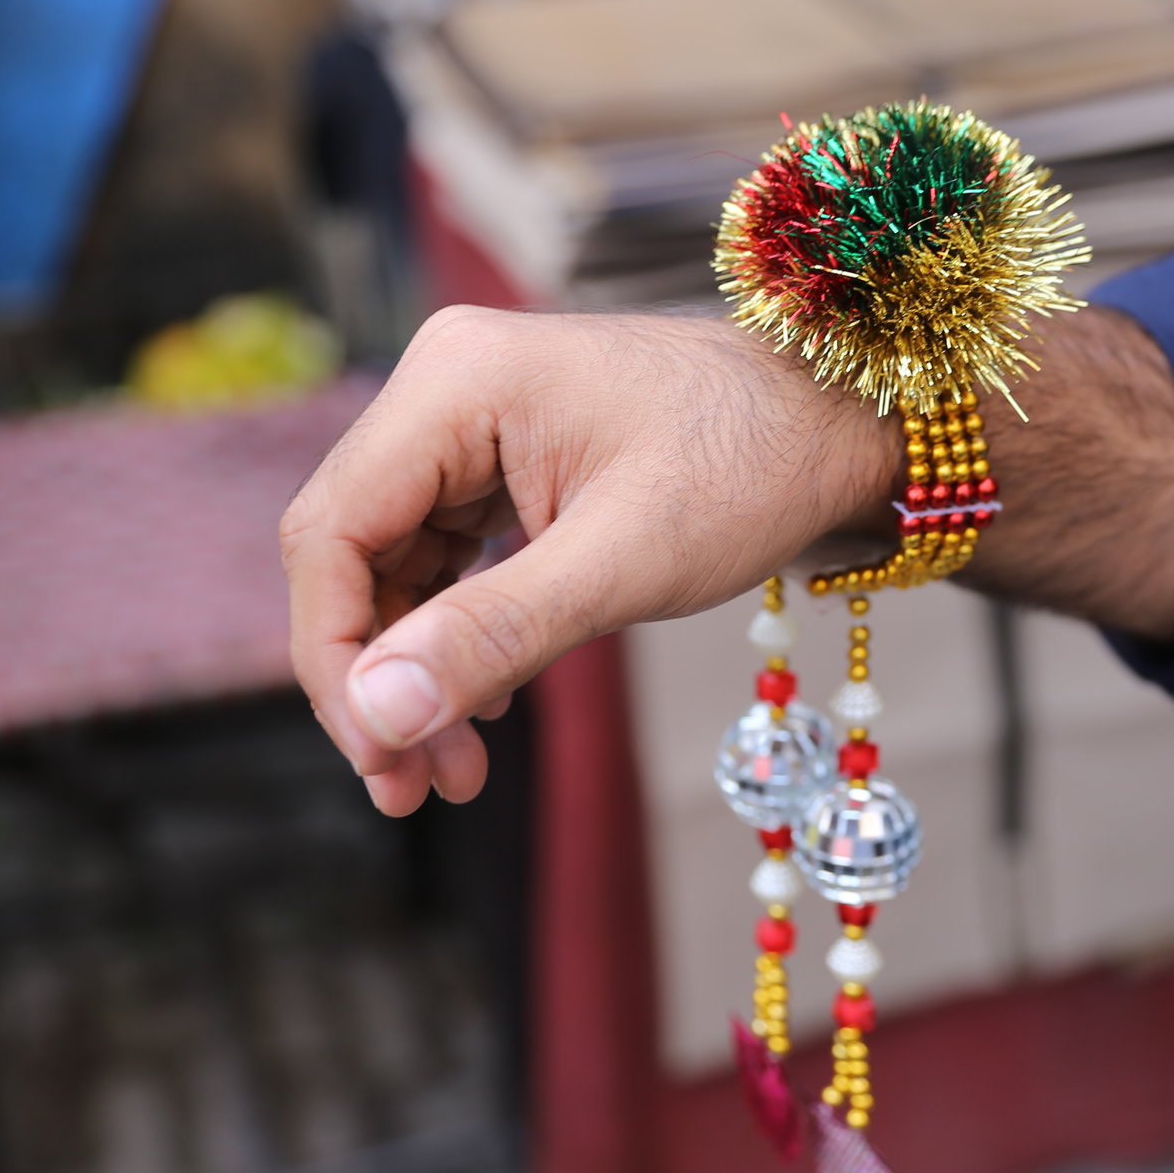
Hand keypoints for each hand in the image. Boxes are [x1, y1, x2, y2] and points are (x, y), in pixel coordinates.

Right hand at [281, 302, 1173, 814]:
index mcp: (455, 382)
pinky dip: (457, 637)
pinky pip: (444, 557)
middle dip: (378, 679)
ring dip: (416, 671)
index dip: (337, 659)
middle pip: (352, 553)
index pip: (332, 533)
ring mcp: (474, 420)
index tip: (381, 759)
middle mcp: (446, 386)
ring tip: (456, 772)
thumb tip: (377, 715)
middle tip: (413, 790)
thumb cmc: (750, 473)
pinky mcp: (505, 457)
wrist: (842, 426)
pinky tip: (487, 709)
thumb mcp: (622, 566)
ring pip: (394, 566)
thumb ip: (492, 635)